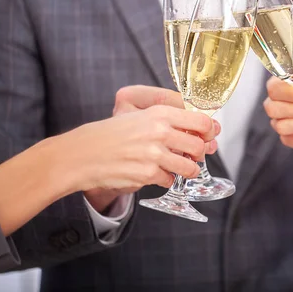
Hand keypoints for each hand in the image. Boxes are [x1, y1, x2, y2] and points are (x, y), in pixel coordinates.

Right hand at [78, 85, 219, 211]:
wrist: (82, 154)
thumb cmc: (110, 135)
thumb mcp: (139, 116)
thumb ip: (167, 120)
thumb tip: (198, 130)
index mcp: (159, 113)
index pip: (201, 120)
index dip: (210, 130)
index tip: (210, 135)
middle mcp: (160, 131)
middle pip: (199, 145)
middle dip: (199, 153)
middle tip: (193, 155)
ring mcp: (154, 154)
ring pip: (190, 166)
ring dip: (188, 169)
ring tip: (180, 167)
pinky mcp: (147, 174)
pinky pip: (170, 180)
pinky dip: (166, 179)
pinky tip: (156, 173)